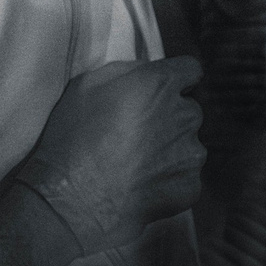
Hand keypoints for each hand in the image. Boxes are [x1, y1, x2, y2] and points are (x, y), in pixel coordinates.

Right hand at [0, 57, 206, 265]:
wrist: (74, 196)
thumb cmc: (74, 137)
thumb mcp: (86, 85)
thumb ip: (125, 72)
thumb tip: (144, 73)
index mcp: (159, 85)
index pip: (191, 69)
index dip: (177, 77)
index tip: (162, 89)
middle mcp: (184, 116)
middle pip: (188, 109)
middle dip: (170, 115)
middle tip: (138, 130)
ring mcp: (191, 154)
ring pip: (188, 144)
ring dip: (171, 148)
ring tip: (137, 162)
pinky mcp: (191, 186)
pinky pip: (186, 175)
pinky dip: (169, 178)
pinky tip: (141, 183)